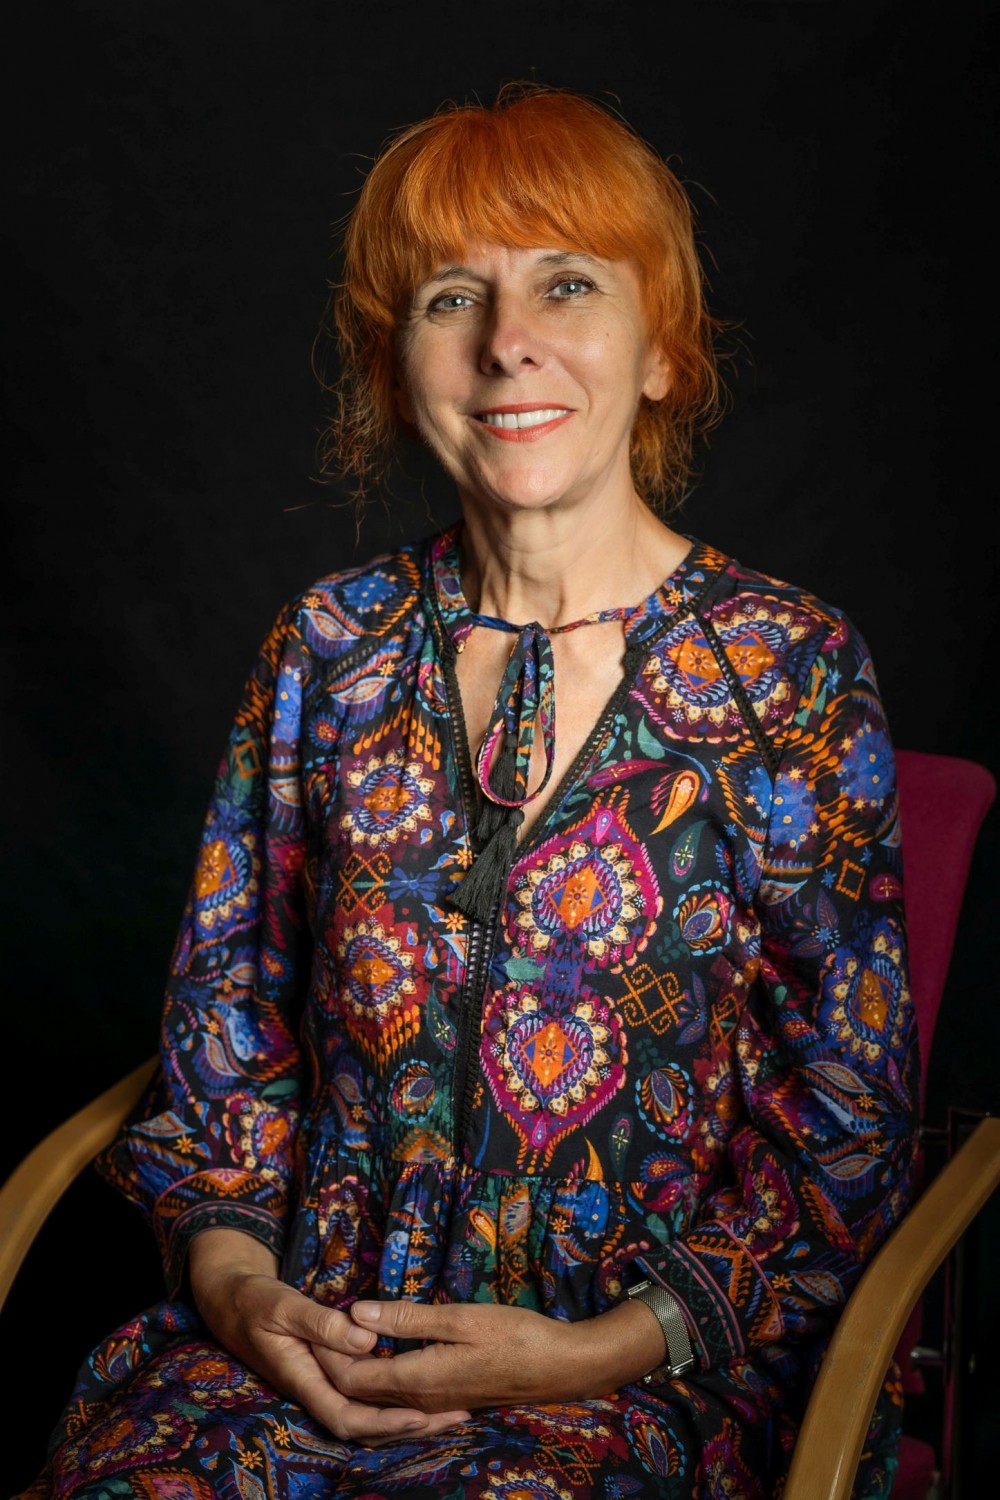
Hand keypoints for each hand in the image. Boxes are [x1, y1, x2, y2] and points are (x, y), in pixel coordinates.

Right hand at [188, 1229, 469, 1443]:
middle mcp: (316, 1389)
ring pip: (367, 1413)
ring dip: (407, 1416)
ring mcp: (322, 1383)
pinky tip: (422, 1390)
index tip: (421, 1417)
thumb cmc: (254, 1301)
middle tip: (458, 1416)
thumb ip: (322, 1324)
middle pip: (365, 1425)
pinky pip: (364, 1395)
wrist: (231, 1299)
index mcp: (303, 1379)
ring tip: (452, 1410)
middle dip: (410, 1426)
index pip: (346, 1417)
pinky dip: (393, 1398)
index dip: (384, 1422)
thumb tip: (367, 1342)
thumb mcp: (284, 1305)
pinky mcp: (329, 1373)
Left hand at [331, 1297, 666, 1411]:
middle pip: (360, 1390)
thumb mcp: (459, 1318)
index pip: (353, 1375)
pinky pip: (400, 1396)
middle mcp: (419, 1399)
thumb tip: (356, 1312)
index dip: (327, 1353)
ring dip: (356, 1371)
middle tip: (315, 1328)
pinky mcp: (449, 1399)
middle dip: (334, 1362)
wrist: (561, 1366)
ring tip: (340, 1338)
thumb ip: (406, 1317)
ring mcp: (435, 1403)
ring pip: (379, 1395)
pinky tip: (382, 1355)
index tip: (310, 1324)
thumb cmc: (514, 1335)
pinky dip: (380, 1378)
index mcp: (416, 1379)